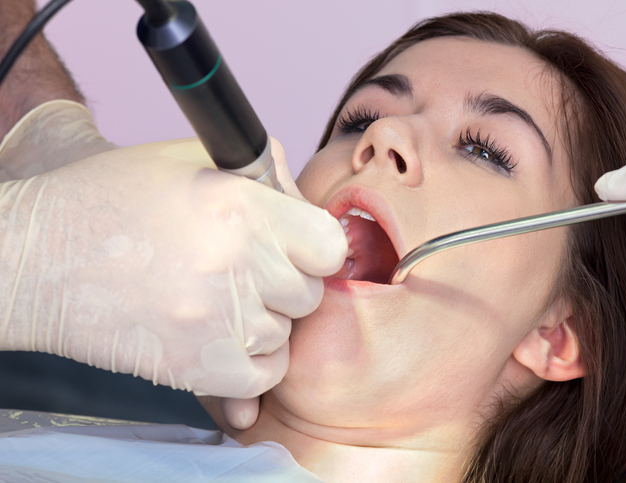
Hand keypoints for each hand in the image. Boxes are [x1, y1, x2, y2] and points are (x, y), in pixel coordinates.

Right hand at [0, 132, 347, 397]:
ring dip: (265, 323)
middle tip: (248, 273)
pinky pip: (263, 377)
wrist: (39, 258)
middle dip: (286, 283)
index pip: (330, 245)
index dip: (316, 248)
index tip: (297, 249)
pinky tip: (223, 336)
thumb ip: (261, 171)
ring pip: (286, 336)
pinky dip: (252, 363)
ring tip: (221, 301)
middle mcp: (238, 264)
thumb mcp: (188, 160)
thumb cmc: (108, 201)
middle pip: (309, 293)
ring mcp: (220, 320)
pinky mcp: (197, 365)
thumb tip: (302, 197)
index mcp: (243, 207)